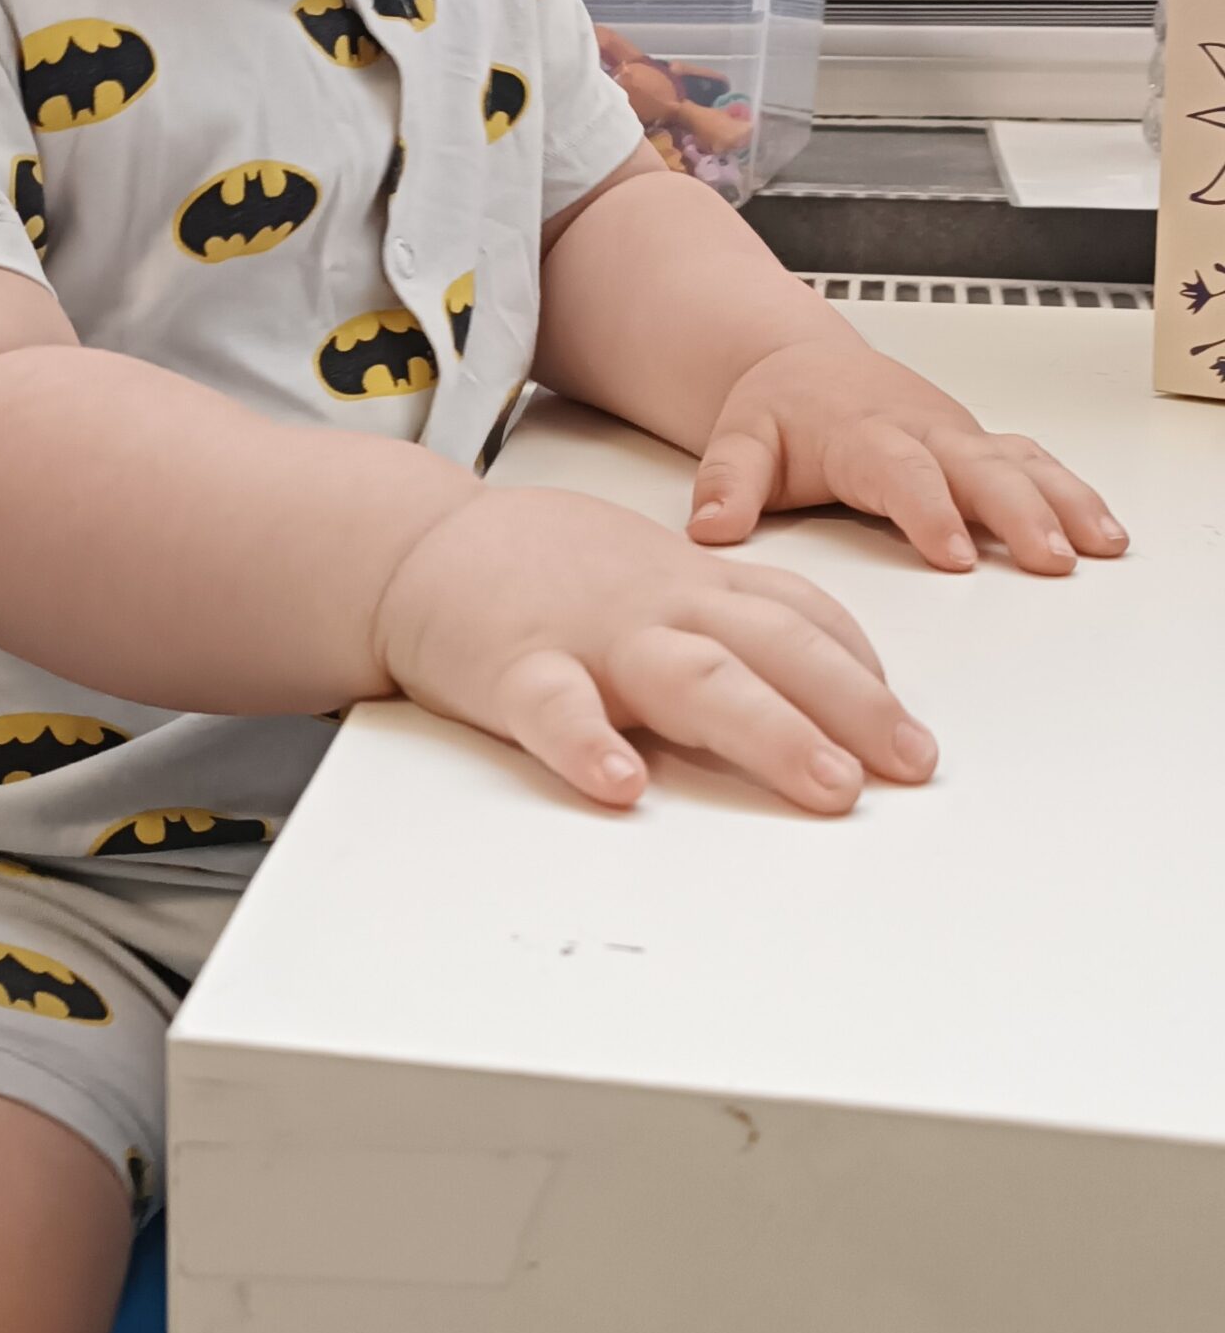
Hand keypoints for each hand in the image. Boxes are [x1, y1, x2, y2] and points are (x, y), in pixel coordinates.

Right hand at [376, 484, 936, 814]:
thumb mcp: (657, 575)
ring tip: (827, 783)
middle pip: (775, 649)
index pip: (801, 616)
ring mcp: (591, 637)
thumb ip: (734, 617)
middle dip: (854, 707)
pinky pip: (556, 710)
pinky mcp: (514, 671)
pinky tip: (621, 788)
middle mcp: (659, 607)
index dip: (865, 671)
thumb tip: (830, 679)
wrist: (420, 545)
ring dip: (769, 730)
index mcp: (695, 587)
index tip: (911, 732)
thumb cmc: (546, 570)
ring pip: (694, 679)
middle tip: (911, 764)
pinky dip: (589, 746)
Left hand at [686, 338, 1128, 575]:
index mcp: (863, 433)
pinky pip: (1033, 462)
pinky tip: (1105, 531)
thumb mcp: (737, 441)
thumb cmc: (775, 409)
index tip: (956, 553)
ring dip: (1063, 502)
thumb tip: (710, 530)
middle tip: (1051, 558)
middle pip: (978, 468)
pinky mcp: (976, 445)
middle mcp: (921, 431)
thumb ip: (724, 485)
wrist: (798, 362)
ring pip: (1019, 462)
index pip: (902, 473)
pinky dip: (1073, 492)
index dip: (931, 511)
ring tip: (1100, 546)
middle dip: (1019, 512)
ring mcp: (956, 437)